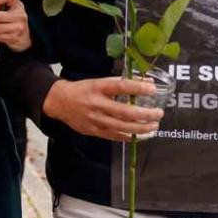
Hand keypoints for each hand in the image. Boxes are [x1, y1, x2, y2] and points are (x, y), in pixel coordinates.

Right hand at [42, 77, 162, 141]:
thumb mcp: (99, 82)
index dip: (138, 87)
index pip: (121, 87)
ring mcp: (95, 119)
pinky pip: (115, 136)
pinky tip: (140, 135)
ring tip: (154, 126)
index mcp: (98, 88)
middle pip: (125, 112)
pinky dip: (129, 136)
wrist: (59, 102)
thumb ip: (121, 84)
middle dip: (145, 114)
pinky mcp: (93, 131)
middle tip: (158, 113)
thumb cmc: (83, 90)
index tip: (152, 88)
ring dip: (141, 128)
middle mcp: (97, 104)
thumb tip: (146, 82)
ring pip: (122, 127)